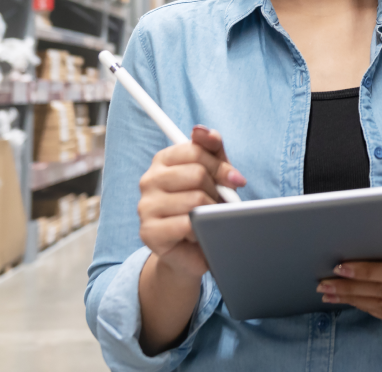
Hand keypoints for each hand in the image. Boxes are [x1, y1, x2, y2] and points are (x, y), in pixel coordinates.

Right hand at [138, 125, 244, 279]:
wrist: (192, 251)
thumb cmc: (204, 206)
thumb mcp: (214, 173)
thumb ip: (212, 148)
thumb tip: (202, 130)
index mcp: (163, 160)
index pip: (195, 149)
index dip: (220, 165)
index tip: (235, 179)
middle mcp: (149, 180)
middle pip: (197, 173)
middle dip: (217, 190)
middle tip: (219, 204)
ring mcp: (146, 206)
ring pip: (194, 199)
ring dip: (211, 212)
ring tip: (209, 218)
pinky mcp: (148, 232)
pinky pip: (187, 224)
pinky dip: (202, 229)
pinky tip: (199, 233)